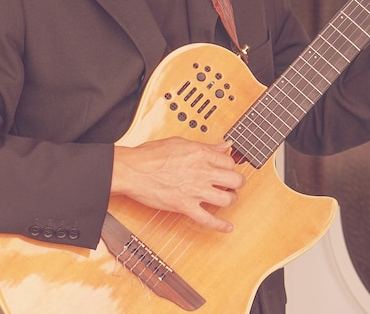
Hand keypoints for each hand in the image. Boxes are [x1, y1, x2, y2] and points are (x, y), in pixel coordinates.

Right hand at [111, 137, 244, 232]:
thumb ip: (204, 146)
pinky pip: (208, 219)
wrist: (133, 171)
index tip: (226, 169)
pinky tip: (227, 227)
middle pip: (234, 180)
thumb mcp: (180, 142)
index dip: (229, 166)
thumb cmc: (150, 156)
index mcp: (201, 154)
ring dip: (230, 200)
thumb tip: (222, 146)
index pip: (229, 161)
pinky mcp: (185, 206)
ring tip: (227, 199)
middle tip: (233, 184)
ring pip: (227, 199)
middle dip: (236, 183)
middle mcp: (202, 172)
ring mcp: (195, 190)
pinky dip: (220, 225)